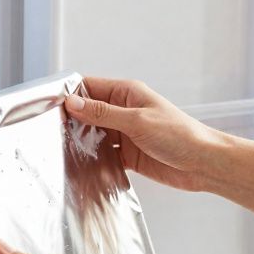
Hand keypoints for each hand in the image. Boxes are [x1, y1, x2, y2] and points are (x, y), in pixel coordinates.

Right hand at [65, 77, 224, 191]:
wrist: (204, 164)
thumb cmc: (179, 135)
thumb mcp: (137, 121)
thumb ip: (103, 113)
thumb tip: (73, 102)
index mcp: (127, 93)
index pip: (89, 87)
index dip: (69, 94)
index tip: (49, 105)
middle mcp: (124, 111)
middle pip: (88, 111)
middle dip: (71, 120)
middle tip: (48, 131)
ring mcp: (125, 133)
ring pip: (93, 134)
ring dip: (81, 141)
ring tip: (60, 150)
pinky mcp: (128, 155)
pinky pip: (103, 154)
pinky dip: (93, 159)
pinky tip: (81, 165)